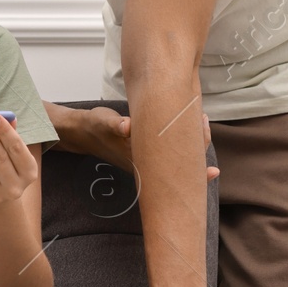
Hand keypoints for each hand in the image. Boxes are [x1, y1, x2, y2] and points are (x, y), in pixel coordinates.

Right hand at [59, 107, 214, 169]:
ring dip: (191, 143)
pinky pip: (169, 153)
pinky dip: (181, 144)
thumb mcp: (103, 122)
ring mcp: (148, 162)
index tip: (203, 128)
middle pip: (182, 162)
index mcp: (142, 160)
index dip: (194, 152)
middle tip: (203, 120)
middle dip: (198, 144)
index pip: (175, 161)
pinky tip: (189, 133)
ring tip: (200, 121)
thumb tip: (126, 127)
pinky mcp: (146, 156)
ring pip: (177, 158)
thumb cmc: (96, 125)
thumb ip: (115, 125)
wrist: (84, 134)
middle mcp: (148, 166)